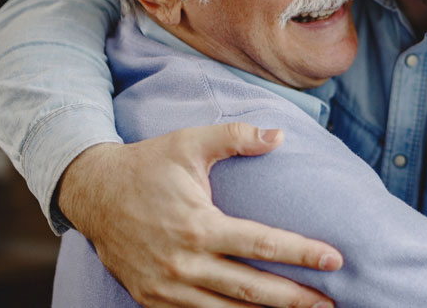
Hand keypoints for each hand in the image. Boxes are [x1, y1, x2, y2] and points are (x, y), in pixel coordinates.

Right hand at [58, 123, 342, 307]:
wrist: (91, 194)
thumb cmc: (147, 164)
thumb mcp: (190, 142)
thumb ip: (235, 137)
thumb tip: (279, 136)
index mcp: (198, 225)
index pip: (261, 243)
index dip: (301, 253)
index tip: (335, 259)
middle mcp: (184, 263)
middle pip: (251, 289)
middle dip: (295, 298)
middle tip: (332, 301)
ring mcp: (167, 288)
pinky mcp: (152, 300)